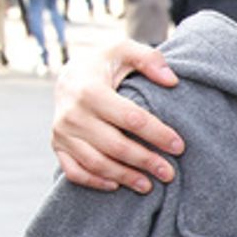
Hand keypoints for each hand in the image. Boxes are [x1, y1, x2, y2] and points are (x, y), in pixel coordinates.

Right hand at [53, 39, 183, 193]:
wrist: (68, 75)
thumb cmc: (104, 64)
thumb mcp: (124, 50)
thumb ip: (149, 59)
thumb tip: (171, 80)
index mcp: (90, 90)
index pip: (131, 118)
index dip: (158, 134)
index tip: (179, 146)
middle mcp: (72, 114)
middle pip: (115, 146)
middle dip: (145, 161)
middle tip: (169, 173)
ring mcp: (62, 133)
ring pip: (96, 163)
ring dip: (124, 177)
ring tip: (149, 185)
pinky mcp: (57, 145)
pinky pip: (74, 171)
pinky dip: (95, 182)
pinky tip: (117, 186)